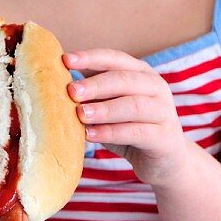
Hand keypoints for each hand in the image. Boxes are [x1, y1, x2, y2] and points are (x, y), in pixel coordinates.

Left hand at [63, 49, 186, 187]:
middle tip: (71, 91)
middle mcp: (156, 87)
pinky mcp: (165, 138)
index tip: (65, 60)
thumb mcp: (111, 108)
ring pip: (133, 105)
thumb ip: (92, 95)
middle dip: (96, 84)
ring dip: (104, 109)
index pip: (115, 58)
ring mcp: (164, 112)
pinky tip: (91, 135)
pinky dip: (112, 132)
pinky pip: (137, 132)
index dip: (90, 57)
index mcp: (142, 73)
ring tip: (80, 114)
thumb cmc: (131, 129)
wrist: (166, 162)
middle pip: (125, 79)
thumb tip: (53, 83)